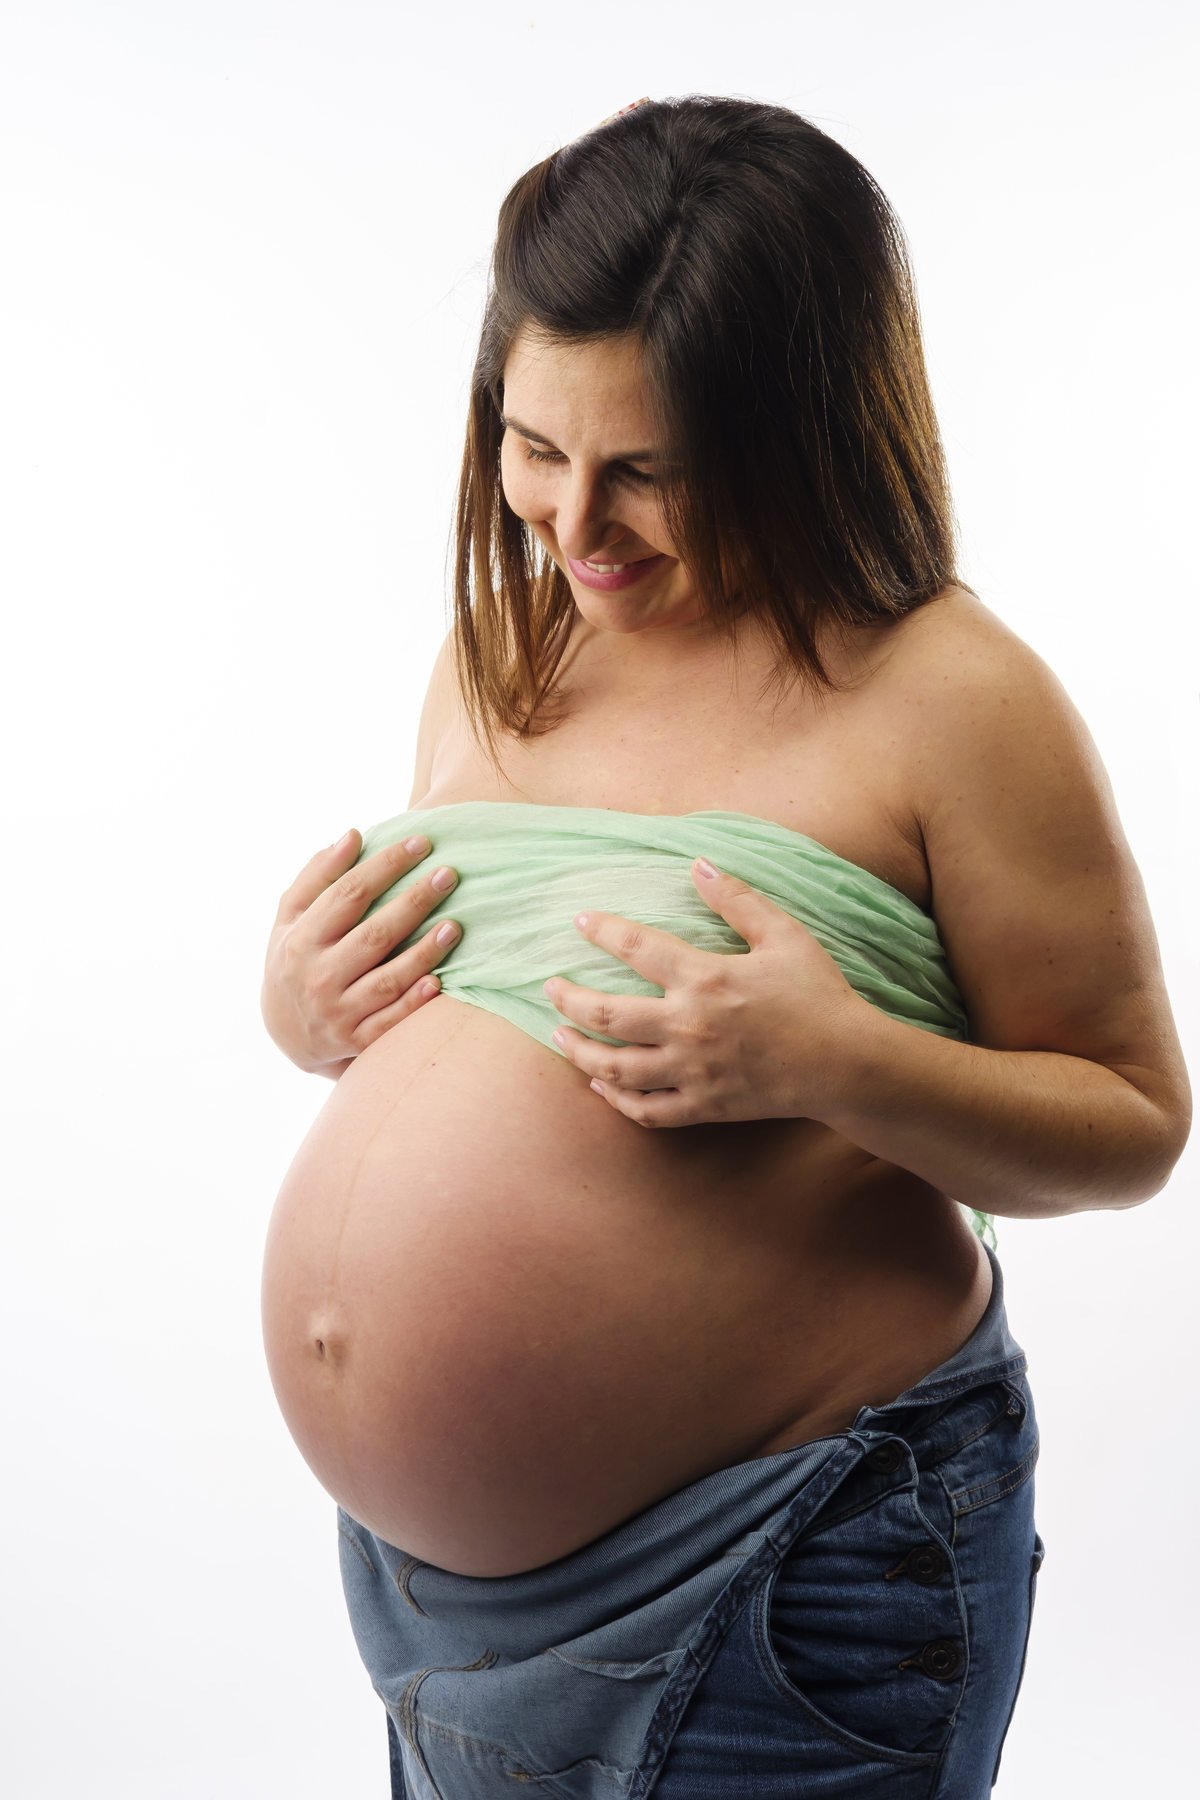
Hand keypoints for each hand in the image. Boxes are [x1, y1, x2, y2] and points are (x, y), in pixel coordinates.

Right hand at [262, 829, 460, 1075]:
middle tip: (448, 875)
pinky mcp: (355, 1041)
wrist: (285, 1033)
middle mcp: (318, 976)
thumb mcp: (290, 918)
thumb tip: (352, 835)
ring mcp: (337, 1012)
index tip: (421, 843)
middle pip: (374, 934)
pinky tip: (439, 980)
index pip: (348, 894)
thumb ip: (317, 876)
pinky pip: (390, 1021)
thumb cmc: (294, 958)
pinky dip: (414, 1002)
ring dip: (424, 953)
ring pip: (388, 980)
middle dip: (414, 902)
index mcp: (301, 939)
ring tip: (455, 926)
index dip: (386, 865)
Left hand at [543, 858, 871, 1126]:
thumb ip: (738, 899)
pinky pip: (647, 1110)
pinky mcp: (704, 1105)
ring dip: (579, 1051)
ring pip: (614, 1068)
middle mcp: (688, 1026)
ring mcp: (692, 1070)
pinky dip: (617, 1101)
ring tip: (560, 1035)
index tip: (580, 921)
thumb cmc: (819, 995)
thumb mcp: (784, 935)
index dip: (602, 930)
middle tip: (550, 987)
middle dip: (568, 997)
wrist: (847, 1064)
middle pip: (605, 1013)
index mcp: (705, 978)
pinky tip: (601, 1087)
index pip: (636, 947)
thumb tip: (698, 863)